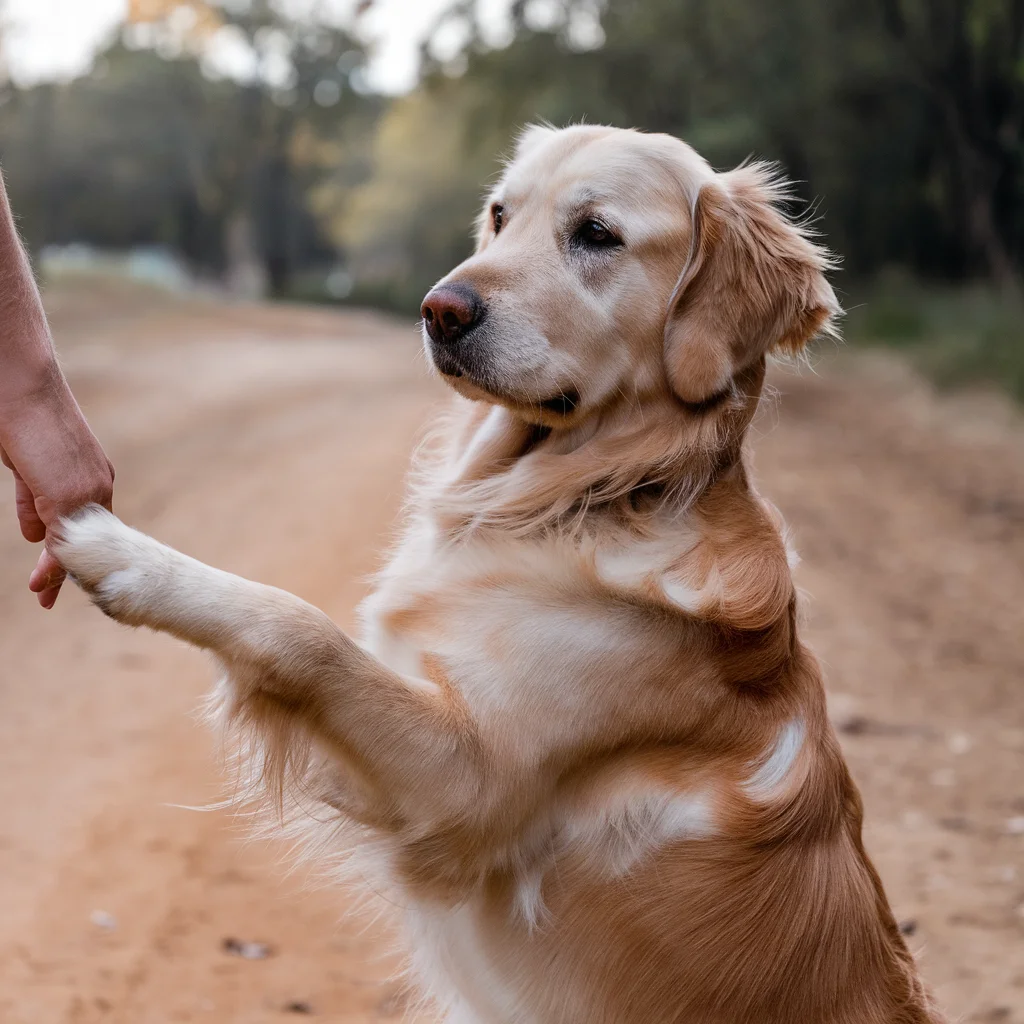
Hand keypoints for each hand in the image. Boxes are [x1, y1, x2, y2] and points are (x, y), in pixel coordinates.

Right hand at [0, 365, 113, 607]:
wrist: (22, 386)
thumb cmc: (21, 418)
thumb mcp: (28, 468)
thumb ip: (34, 501)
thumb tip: (34, 536)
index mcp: (93, 477)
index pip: (91, 524)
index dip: (75, 551)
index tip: (62, 576)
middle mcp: (98, 485)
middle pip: (89, 539)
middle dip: (69, 568)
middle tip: (48, 596)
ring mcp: (87, 490)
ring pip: (74, 542)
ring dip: (56, 569)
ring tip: (42, 593)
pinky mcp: (69, 494)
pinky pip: (62, 536)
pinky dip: (53, 560)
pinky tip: (42, 578)